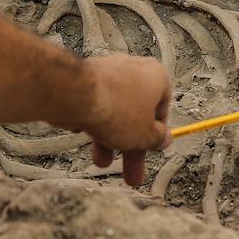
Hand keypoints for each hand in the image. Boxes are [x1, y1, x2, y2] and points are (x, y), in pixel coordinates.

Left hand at [66, 54, 171, 185]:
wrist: (76, 95)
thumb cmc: (116, 109)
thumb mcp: (145, 136)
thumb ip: (157, 139)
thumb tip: (163, 139)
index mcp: (155, 77)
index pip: (162, 108)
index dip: (156, 132)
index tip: (150, 147)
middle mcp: (133, 69)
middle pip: (136, 113)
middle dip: (131, 145)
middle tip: (129, 168)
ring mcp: (108, 72)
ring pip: (114, 111)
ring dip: (110, 140)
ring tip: (102, 161)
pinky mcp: (85, 78)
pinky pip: (95, 105)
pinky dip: (94, 123)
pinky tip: (89, 138)